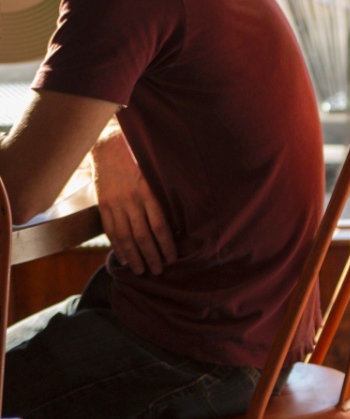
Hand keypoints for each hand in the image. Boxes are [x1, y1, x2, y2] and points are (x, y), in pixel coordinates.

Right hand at [93, 125, 174, 275]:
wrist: (110, 148)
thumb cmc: (141, 161)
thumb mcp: (156, 176)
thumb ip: (163, 197)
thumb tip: (177, 224)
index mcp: (148, 193)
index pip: (160, 226)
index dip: (166, 245)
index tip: (173, 258)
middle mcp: (131, 200)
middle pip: (142, 236)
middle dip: (151, 256)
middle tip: (159, 271)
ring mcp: (115, 204)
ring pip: (125, 237)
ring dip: (134, 257)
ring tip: (141, 270)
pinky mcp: (103, 206)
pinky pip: (110, 231)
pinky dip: (117, 247)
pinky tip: (124, 258)